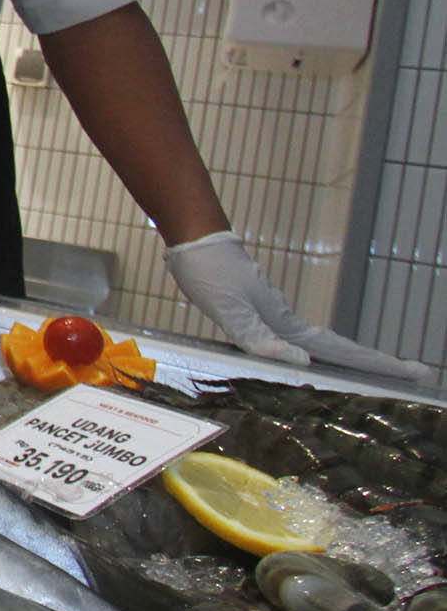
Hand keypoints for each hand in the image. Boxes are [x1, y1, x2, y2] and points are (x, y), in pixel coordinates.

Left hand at [165, 231, 432, 380]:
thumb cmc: (209, 272)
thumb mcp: (229, 309)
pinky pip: (295, 335)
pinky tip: (307, 355)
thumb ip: (259, 337)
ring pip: (320, 341)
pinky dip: (313, 348)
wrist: (195, 238)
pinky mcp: (258, 308)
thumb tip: (302, 362)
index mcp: (286, 322)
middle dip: (375, 363)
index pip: (340, 349)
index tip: (416, 371)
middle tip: (415, 372)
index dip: (377, 363)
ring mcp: (274, 312)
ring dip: (348, 357)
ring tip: (373, 369)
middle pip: (339, 346)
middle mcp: (286, 318)